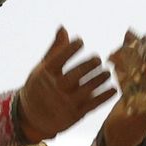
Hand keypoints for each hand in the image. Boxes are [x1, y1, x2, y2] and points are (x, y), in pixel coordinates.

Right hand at [15, 28, 115, 142]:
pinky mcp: (74, 115)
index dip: (70, 49)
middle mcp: (55, 89)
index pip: (59, 59)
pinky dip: (104, 97)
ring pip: (86, 90)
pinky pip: (92, 105)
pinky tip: (113, 89)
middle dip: (88, 66)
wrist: (32, 117)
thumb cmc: (39, 87)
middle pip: (74, 75)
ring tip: (108, 72)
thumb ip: (55, 49)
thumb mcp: (43, 68)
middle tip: (98, 59)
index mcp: (46, 75)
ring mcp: (65, 104)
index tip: (80, 41)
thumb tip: (63, 28)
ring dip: (99, 80)